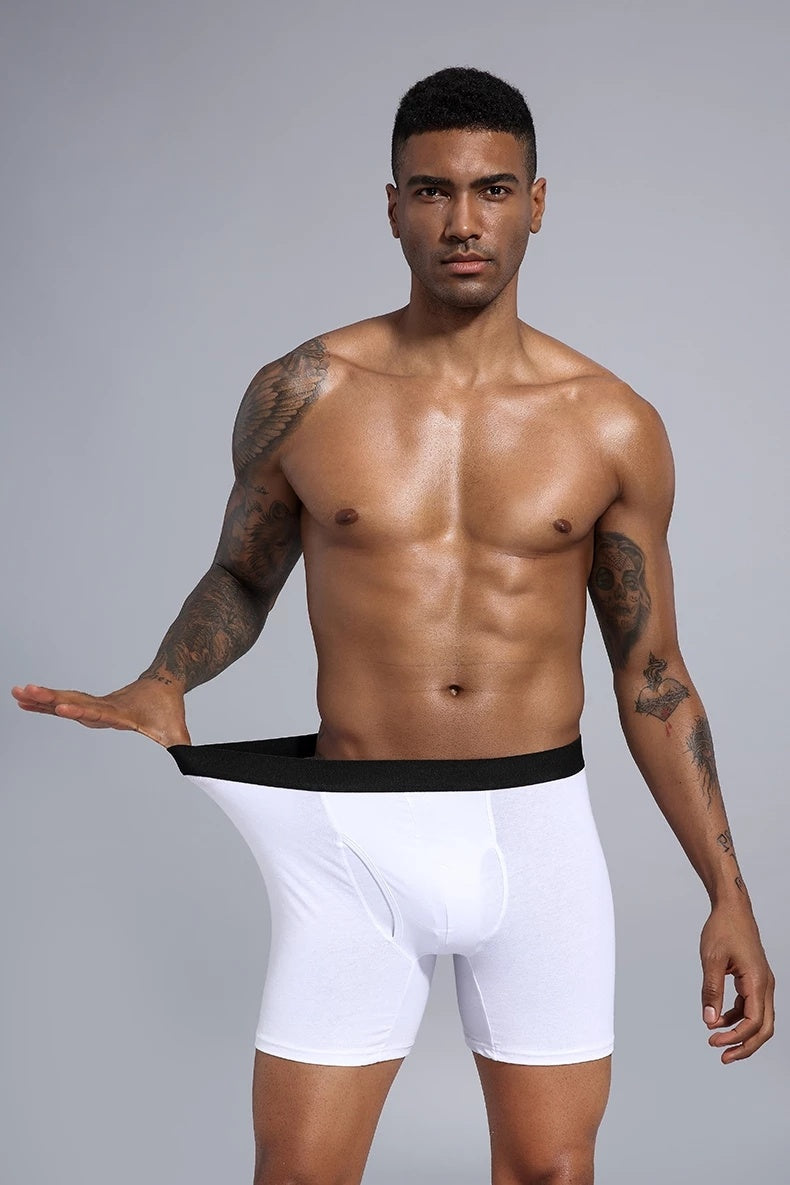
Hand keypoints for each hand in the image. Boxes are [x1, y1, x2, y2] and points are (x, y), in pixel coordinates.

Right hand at [10, 679, 190, 747]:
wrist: (164, 681)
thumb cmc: (168, 708)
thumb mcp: (176, 729)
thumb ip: (182, 747)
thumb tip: (194, 765)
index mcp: (122, 712)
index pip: (99, 712)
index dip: (82, 709)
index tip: (63, 705)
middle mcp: (105, 706)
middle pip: (74, 701)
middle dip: (50, 698)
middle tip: (26, 691)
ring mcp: (96, 703)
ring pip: (66, 699)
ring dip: (42, 698)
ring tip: (17, 692)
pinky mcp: (91, 702)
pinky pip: (65, 701)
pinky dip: (46, 702)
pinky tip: (26, 701)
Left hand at [700, 903, 774, 1062]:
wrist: (732, 908)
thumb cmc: (723, 928)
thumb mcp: (711, 960)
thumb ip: (711, 992)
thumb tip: (710, 1021)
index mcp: (758, 981)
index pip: (754, 1022)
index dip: (735, 1037)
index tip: (714, 1042)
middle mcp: (765, 985)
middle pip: (764, 1028)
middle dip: (745, 1046)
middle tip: (723, 1057)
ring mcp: (762, 983)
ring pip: (759, 1020)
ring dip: (740, 1033)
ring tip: (717, 1042)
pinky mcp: (754, 980)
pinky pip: (750, 1007)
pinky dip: (737, 1018)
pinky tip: (719, 1021)